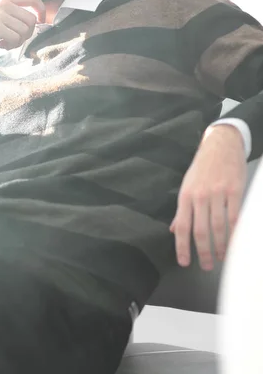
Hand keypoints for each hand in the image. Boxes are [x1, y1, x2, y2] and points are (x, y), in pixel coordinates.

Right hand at [0, 0, 45, 62]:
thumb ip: (13, 11)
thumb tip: (37, 19)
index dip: (41, 10)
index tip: (41, 21)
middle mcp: (2, 2)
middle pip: (32, 19)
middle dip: (28, 33)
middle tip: (15, 39)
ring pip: (25, 30)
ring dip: (18, 41)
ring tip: (6, 42)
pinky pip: (16, 38)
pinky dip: (11, 45)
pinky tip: (1, 45)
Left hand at [170, 125, 246, 270]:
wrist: (220, 145)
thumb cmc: (203, 167)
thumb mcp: (187, 186)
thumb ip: (182, 210)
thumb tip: (174, 229)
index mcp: (185, 196)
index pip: (182, 226)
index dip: (182, 247)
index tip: (184, 262)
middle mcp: (199, 195)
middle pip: (200, 230)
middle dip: (203, 252)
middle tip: (206, 265)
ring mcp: (217, 193)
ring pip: (218, 226)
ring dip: (221, 246)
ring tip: (222, 257)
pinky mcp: (234, 190)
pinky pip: (234, 216)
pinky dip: (235, 232)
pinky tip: (235, 242)